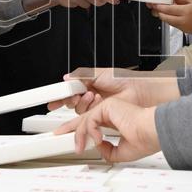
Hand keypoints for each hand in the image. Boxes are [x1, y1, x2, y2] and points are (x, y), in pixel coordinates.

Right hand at [49, 67, 179, 113]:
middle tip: (70, 98)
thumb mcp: (100, 73)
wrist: (139, 91)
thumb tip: (66, 78)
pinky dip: (90, 110)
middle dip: (69, 101)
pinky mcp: (102, 118)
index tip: (52, 102)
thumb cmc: (124, 80)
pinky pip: (89, 118)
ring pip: (79, 111)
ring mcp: (97, 108)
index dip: (60, 98)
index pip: (70, 92)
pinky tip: (95, 102)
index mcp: (89, 85)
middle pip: (72, 104)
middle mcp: (92, 97)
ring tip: (92, 95)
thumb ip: (81, 75)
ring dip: (83, 103)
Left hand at [65, 98, 160, 161]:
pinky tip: (96, 140)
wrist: (152, 133)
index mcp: (116, 120)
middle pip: (85, 118)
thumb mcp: (122, 152)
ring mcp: (109, 107)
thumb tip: (98, 148)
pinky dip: (89, 131)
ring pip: (85, 119)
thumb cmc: (145, 140)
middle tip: (58, 135)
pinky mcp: (108, 105)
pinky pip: (90, 119)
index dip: (82, 132)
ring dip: (79, 135)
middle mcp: (112, 111)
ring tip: (78, 148)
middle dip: (70, 128)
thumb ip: (108, 150)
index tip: (75, 141)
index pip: (94, 123)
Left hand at [147, 0, 191, 33]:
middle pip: (165, 17)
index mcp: (187, 11)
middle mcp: (184, 21)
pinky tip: (169, 13)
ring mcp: (184, 27)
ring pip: (168, 21)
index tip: (153, 1)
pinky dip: (170, 18)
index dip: (158, 5)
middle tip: (152, 5)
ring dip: (162, 15)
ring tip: (160, 8)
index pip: (168, 8)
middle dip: (157, 11)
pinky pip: (173, 24)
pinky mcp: (185, 31)